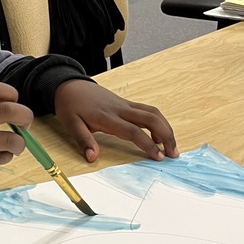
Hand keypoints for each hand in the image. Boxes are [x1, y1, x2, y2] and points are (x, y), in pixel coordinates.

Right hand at [0, 82, 33, 184]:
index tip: (14, 101)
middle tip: (26, 122)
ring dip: (20, 142)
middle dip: (25, 116)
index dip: (11, 94)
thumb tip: (8, 106)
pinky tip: (0, 155)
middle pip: (8, 111)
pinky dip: (6, 156)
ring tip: (16, 144)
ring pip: (10, 139)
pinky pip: (0, 158)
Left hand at [53, 79, 178, 161]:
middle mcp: (120, 109)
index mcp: (107, 117)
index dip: (148, 145)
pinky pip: (147, 111)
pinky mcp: (126, 103)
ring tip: (170, 146)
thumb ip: (83, 141)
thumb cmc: (70, 106)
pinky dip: (157, 122)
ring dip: (165, 128)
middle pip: (151, 118)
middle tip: (173, 153)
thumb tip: (92, 158)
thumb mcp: (71, 124)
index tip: (158, 157)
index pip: (134, 131)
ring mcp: (125, 104)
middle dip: (166, 135)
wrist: (69, 86)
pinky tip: (156, 136)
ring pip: (153, 112)